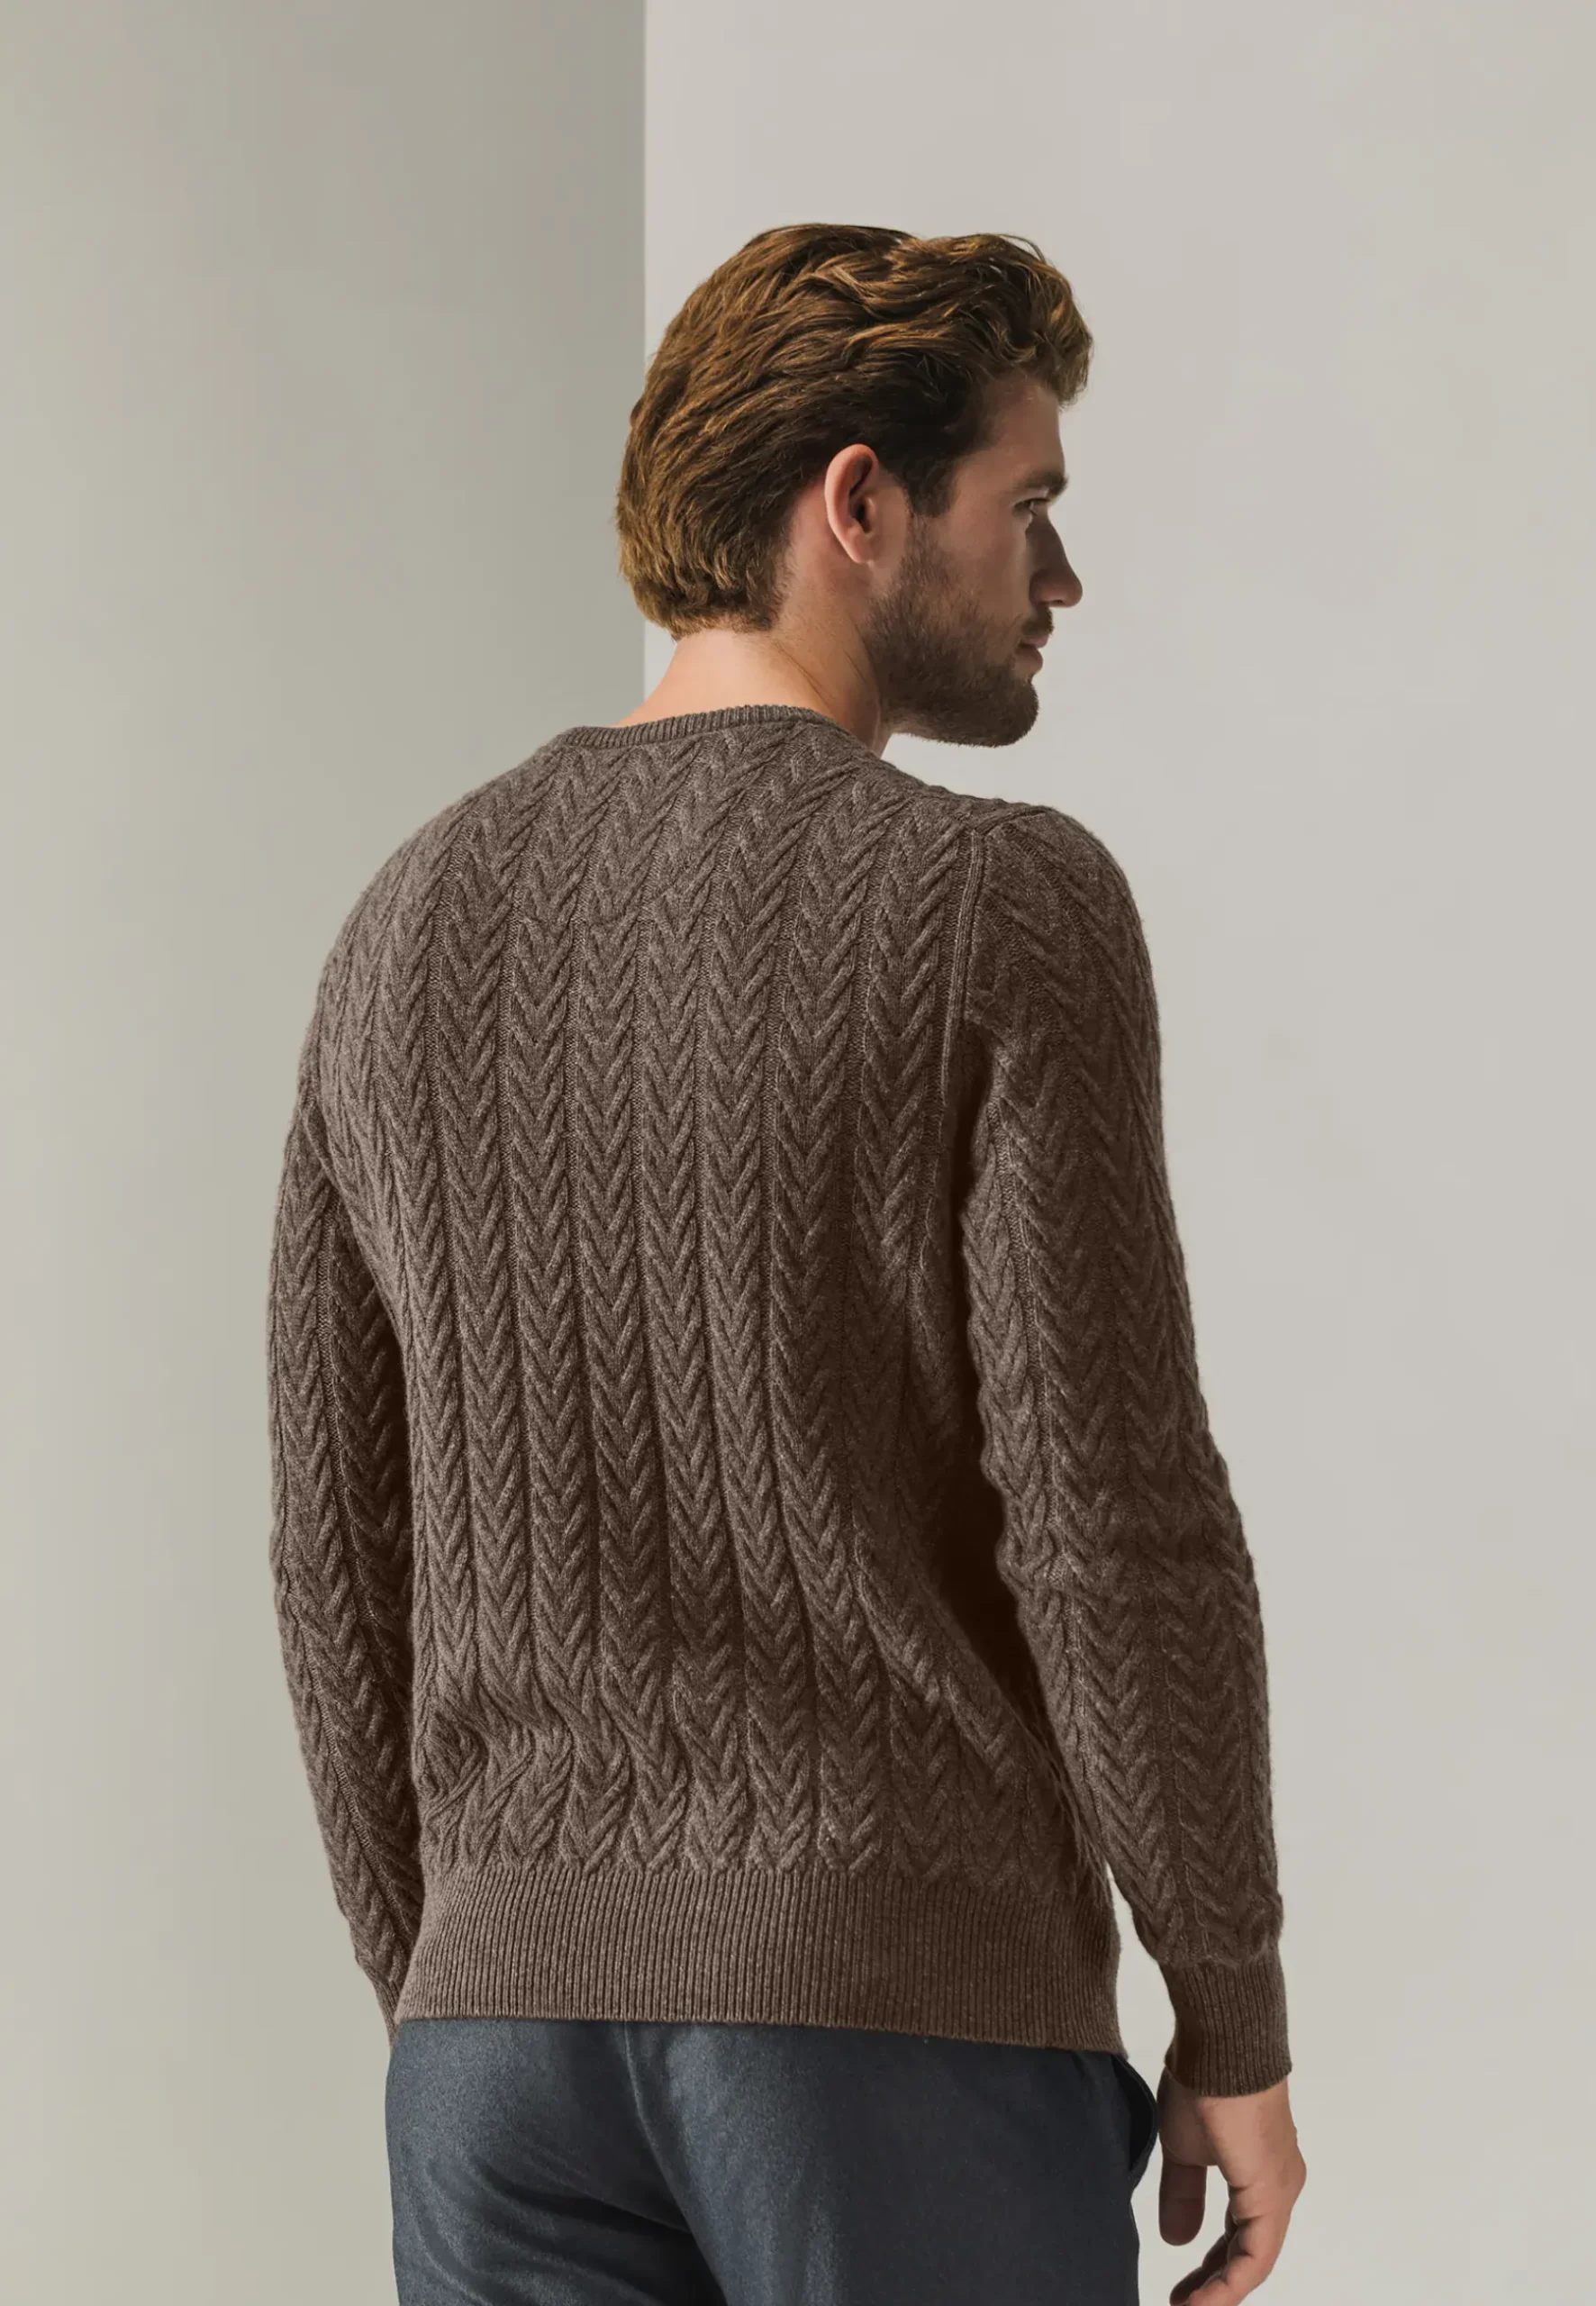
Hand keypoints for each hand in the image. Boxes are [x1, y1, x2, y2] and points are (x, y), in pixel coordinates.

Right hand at [1155, 2056, 1306, 2302]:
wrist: (1220, 2046)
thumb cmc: (1205, 2080)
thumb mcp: (1184, 2147)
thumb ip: (1183, 2194)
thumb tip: (1177, 2238)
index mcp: (1258, 2172)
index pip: (1237, 2232)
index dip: (1210, 2265)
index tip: (1181, 2288)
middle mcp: (1278, 2185)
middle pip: (1247, 2250)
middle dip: (1213, 2282)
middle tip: (1182, 2303)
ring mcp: (1279, 2191)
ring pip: (1253, 2258)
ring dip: (1220, 2290)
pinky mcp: (1271, 2195)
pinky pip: (1254, 2255)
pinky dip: (1229, 2283)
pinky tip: (1204, 2300)